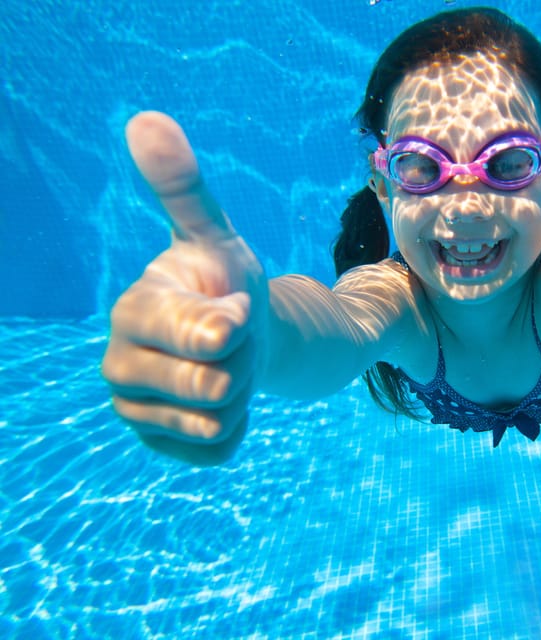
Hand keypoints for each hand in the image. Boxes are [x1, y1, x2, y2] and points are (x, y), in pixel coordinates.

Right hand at [101, 112, 267, 463]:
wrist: (241, 337)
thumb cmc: (226, 283)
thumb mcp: (217, 235)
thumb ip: (185, 189)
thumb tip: (146, 120)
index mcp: (133, 309)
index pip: (207, 335)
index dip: (236, 324)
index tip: (235, 308)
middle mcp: (118, 362)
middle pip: (217, 385)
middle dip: (243, 361)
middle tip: (232, 341)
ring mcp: (134, 409)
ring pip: (217, 420)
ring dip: (240, 395)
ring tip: (224, 368)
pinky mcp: (158, 445)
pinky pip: (216, 450)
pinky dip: (235, 429)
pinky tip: (220, 403)